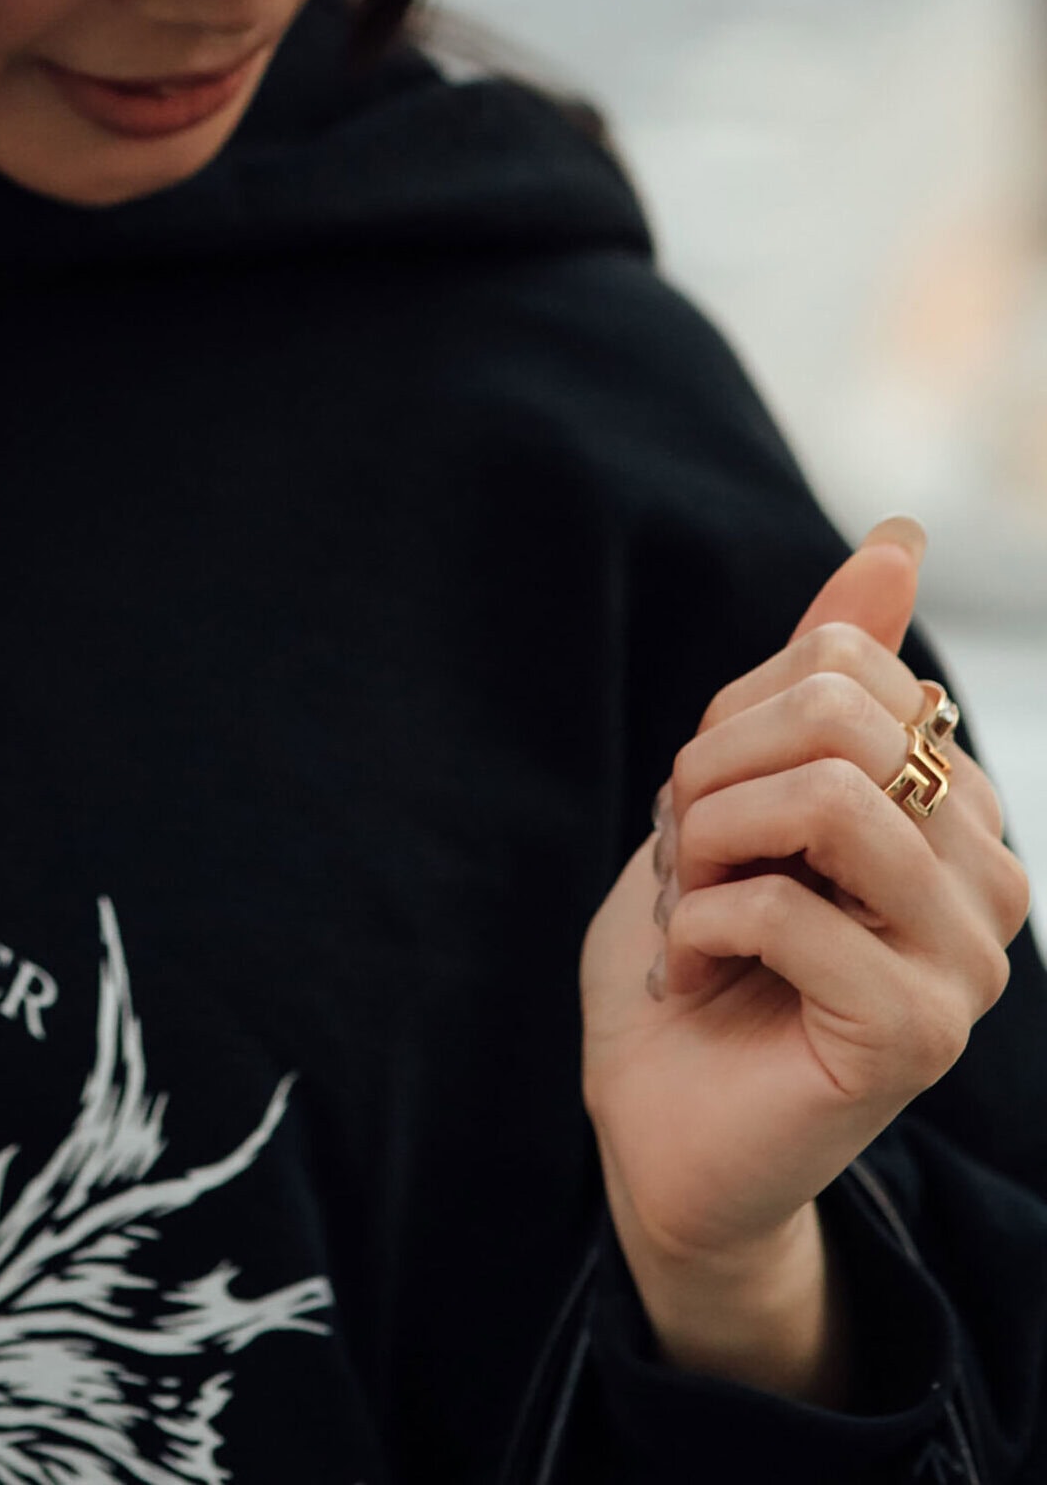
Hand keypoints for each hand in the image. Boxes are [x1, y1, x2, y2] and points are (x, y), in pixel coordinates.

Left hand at [581, 517, 1031, 1397]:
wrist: (659, 1117)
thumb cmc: (700, 945)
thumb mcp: (742, 781)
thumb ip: (829, 666)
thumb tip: (901, 536)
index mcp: (960, 800)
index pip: (836, 660)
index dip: (730, 719)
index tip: (709, 808)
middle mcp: (994, 873)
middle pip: (830, 715)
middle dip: (709, 777)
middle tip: (687, 865)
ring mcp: (970, 959)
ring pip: (821, 798)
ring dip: (703, 848)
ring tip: (690, 913)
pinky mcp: (919, 1033)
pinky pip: (780, 906)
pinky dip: (692, 929)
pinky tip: (695, 980)